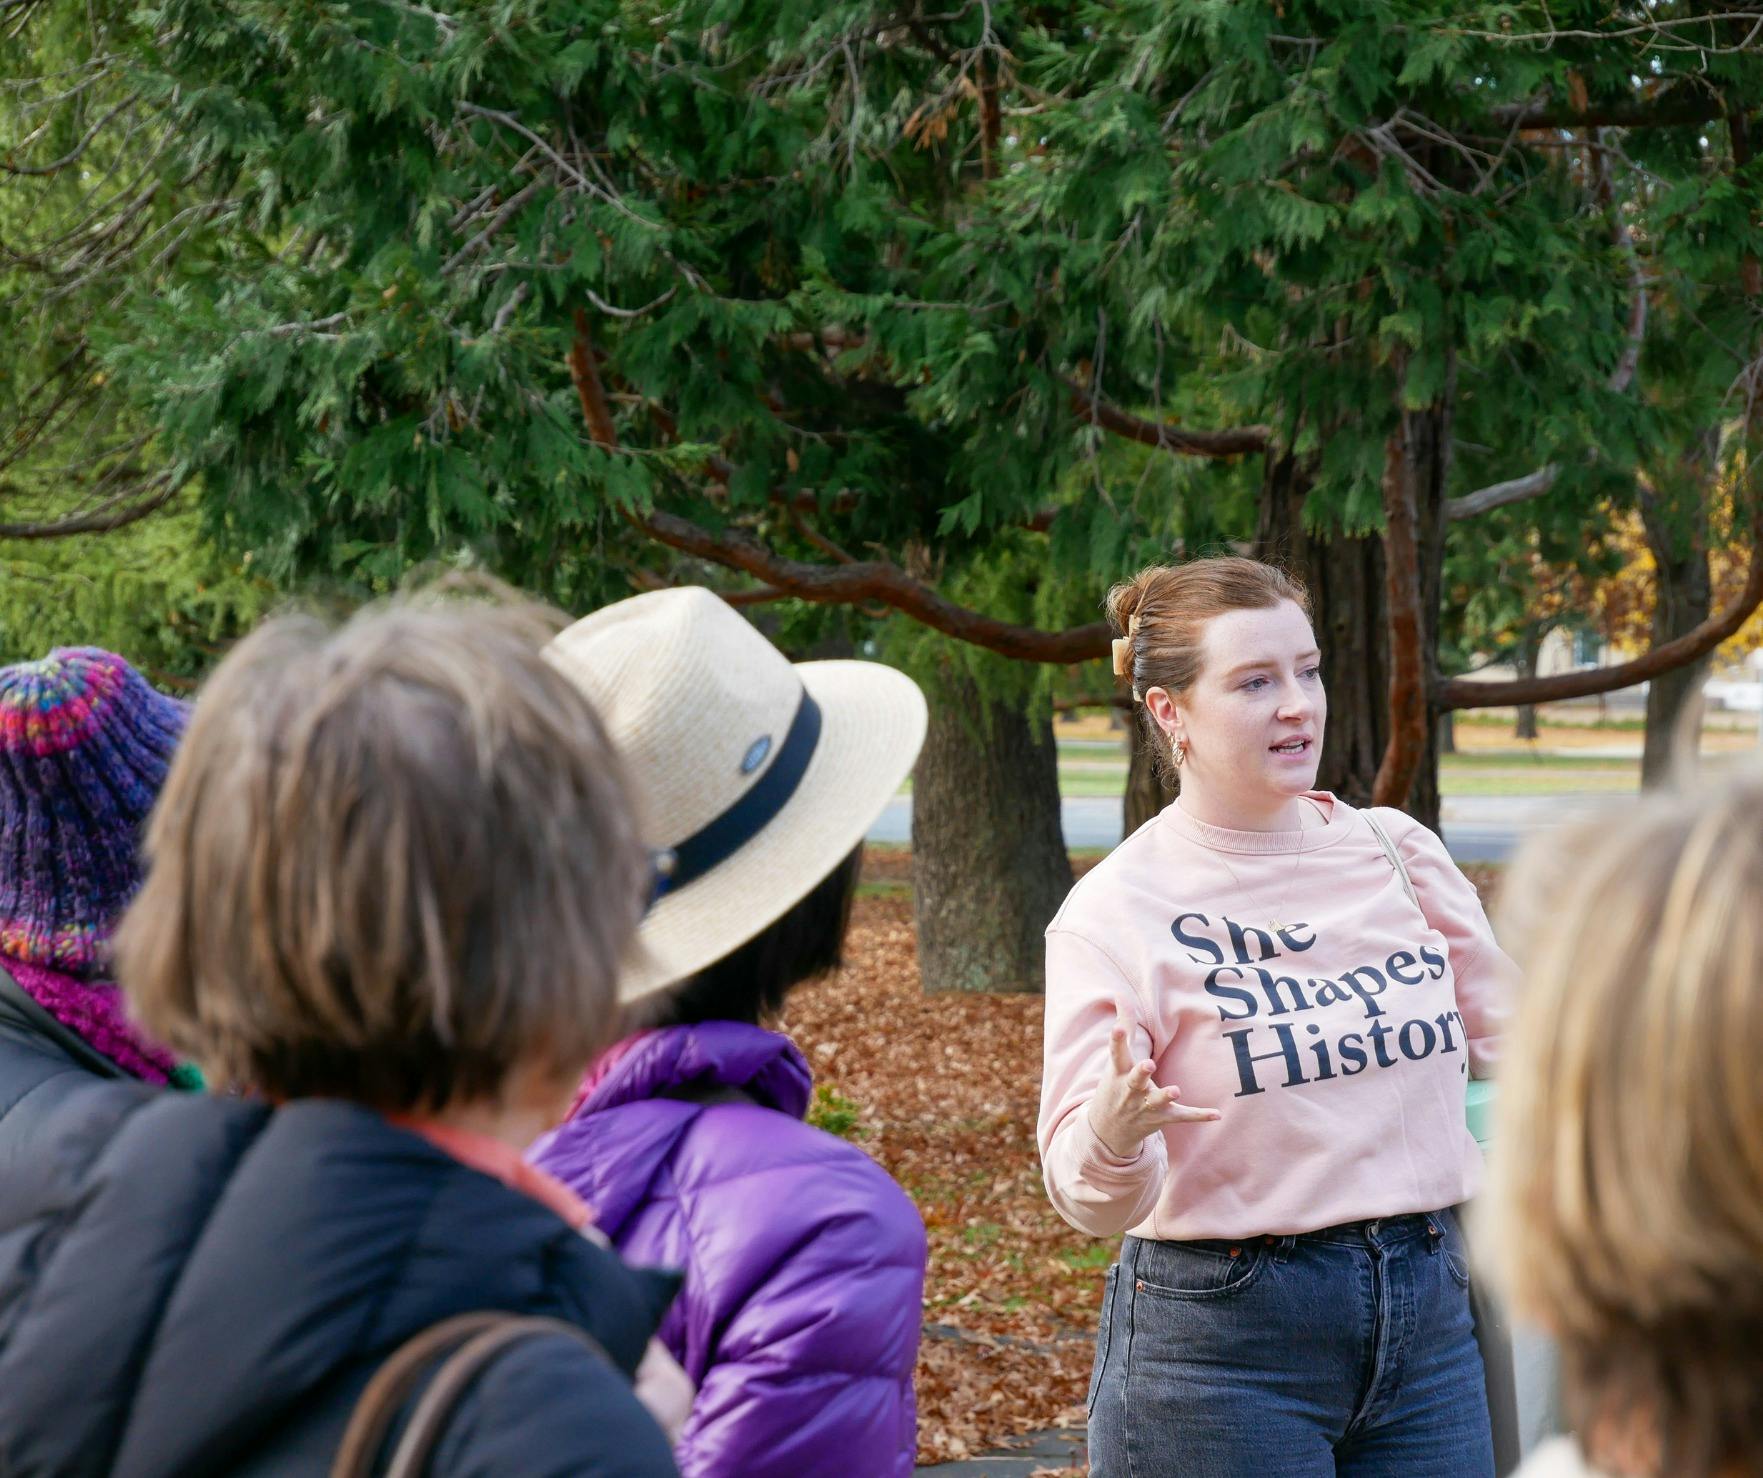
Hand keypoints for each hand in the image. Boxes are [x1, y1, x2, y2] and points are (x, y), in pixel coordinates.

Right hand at [1087, 1002, 1218, 1158]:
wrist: (1107, 1130)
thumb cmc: (1115, 1084)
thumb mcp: (1117, 1058)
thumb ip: (1124, 1024)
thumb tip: (1119, 992)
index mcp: (1119, 1071)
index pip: (1116, 1053)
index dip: (1117, 1040)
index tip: (1117, 1028)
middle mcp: (1130, 1089)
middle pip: (1135, 1079)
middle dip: (1141, 1072)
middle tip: (1149, 1064)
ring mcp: (1145, 1106)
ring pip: (1157, 1100)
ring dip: (1165, 1096)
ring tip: (1176, 1090)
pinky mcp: (1161, 1118)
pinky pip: (1181, 1116)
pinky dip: (1198, 1115)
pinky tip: (1217, 1114)